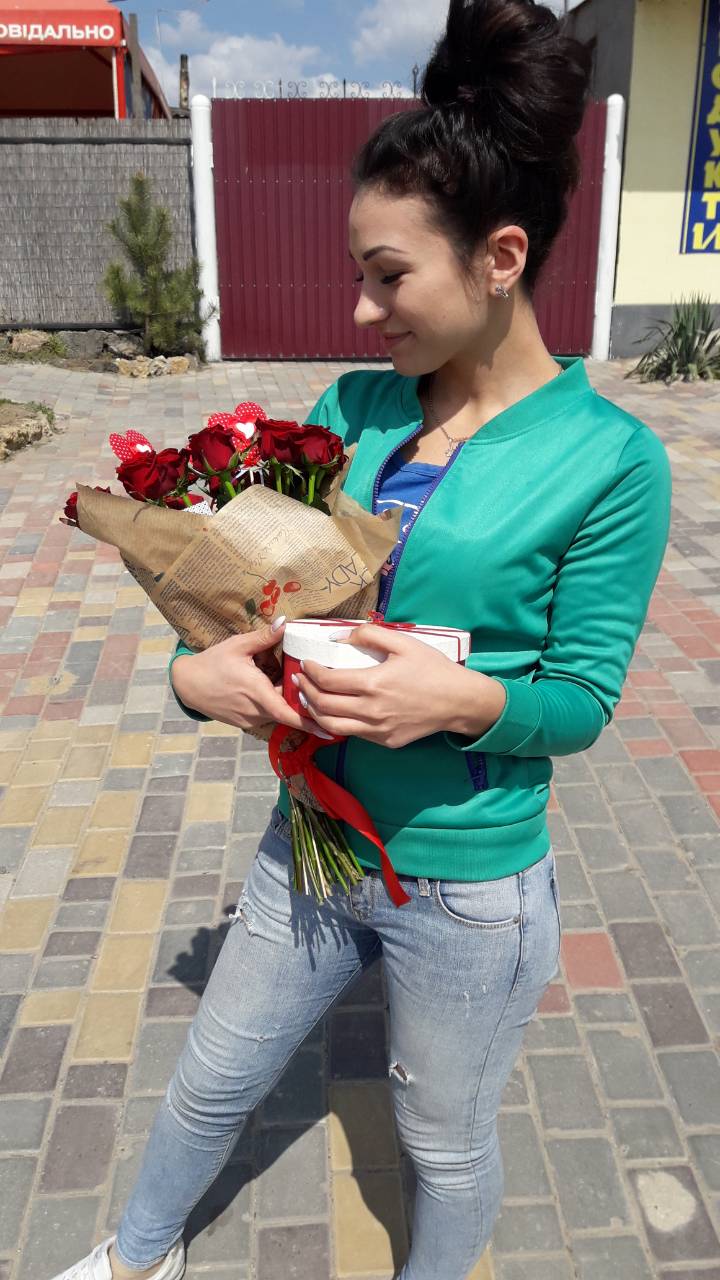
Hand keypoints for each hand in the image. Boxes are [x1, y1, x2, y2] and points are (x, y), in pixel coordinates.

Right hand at [171, 622, 327, 735]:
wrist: (187, 684)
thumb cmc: (212, 663)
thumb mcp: (238, 646)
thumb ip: (264, 637)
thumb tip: (285, 622)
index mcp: (258, 693)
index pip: (289, 714)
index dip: (310, 723)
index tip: (329, 728)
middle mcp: (256, 712)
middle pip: (287, 709)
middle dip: (297, 697)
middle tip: (303, 681)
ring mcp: (249, 720)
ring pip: (276, 711)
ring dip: (281, 698)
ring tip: (274, 677)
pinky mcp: (244, 723)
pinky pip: (265, 714)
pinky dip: (270, 702)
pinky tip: (261, 685)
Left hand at [294, 622, 503, 747]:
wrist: (459, 701)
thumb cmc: (433, 669)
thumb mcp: (404, 642)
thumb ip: (371, 634)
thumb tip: (341, 636)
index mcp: (373, 684)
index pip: (328, 681)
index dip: (311, 672)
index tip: (306, 664)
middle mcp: (371, 711)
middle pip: (324, 706)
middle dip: (306, 692)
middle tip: (299, 681)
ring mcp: (378, 730)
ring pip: (332, 727)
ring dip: (314, 713)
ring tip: (308, 700)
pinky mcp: (385, 741)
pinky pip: (353, 734)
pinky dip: (337, 724)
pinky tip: (333, 713)